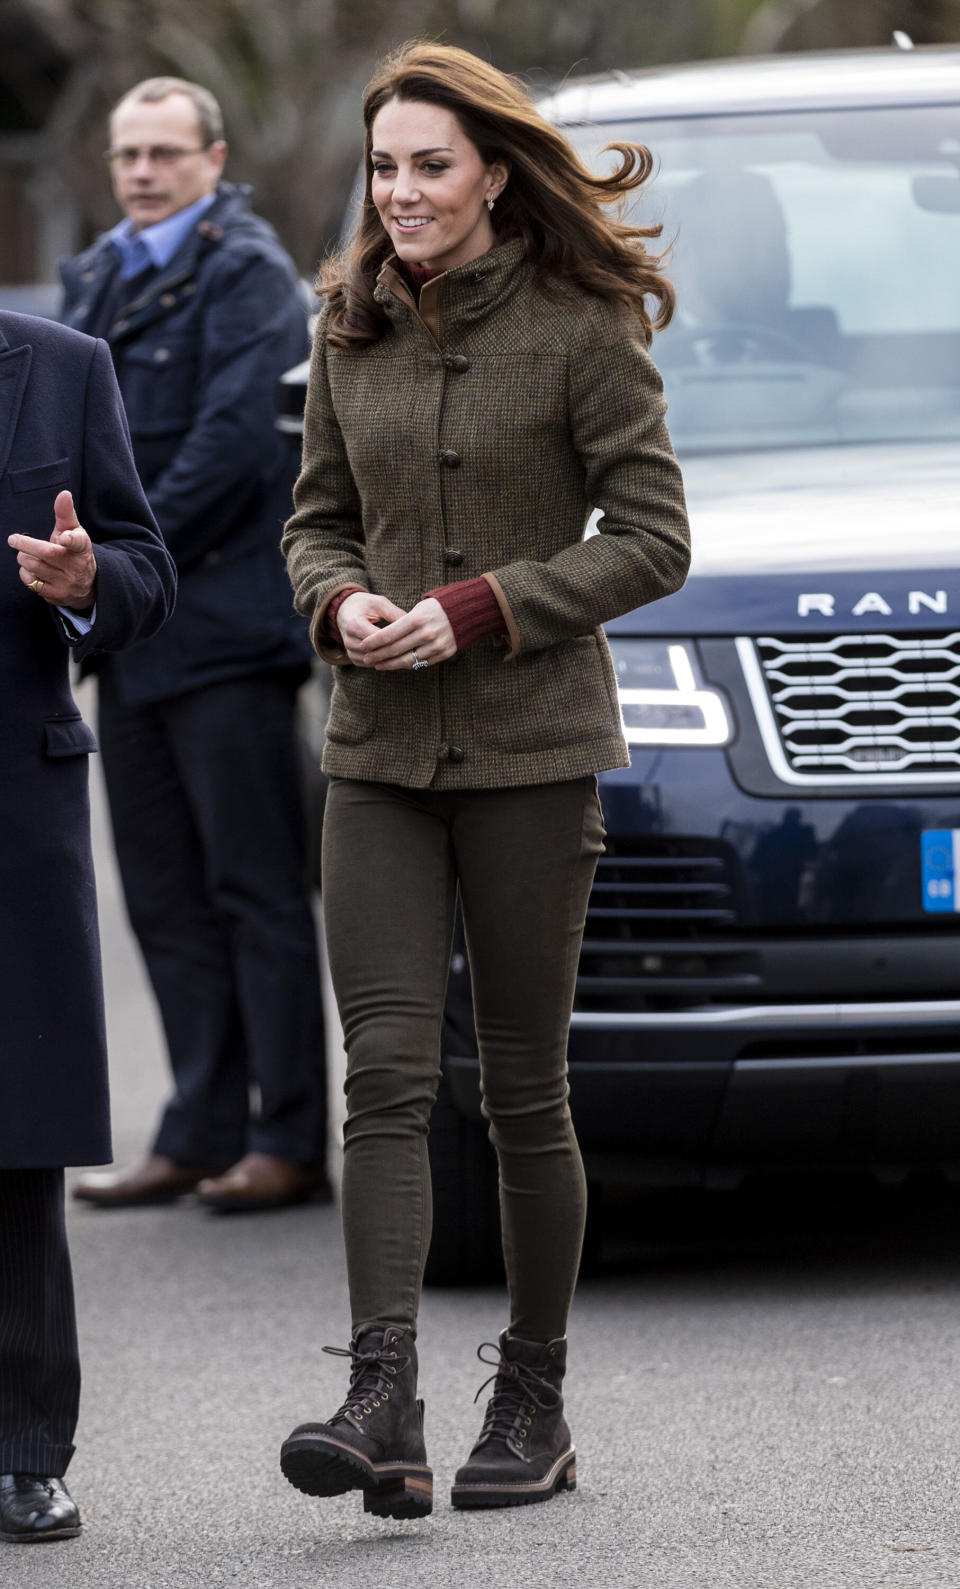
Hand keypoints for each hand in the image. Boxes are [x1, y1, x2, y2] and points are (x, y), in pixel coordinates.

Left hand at [8, 491, 97, 610]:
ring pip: (35, 566)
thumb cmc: (74, 551)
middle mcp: (76, 567)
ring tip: (25, 554)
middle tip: (14, 539)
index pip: (78, 543)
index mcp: (82, 548)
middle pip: (46, 553)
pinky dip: (25, 573)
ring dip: (24, 558)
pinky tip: (31, 569)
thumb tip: (64, 494)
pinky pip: (31, 582)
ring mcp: (66, 583)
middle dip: (26, 544)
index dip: (70, 539)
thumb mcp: (74, 531)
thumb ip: (66, 513)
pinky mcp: (56, 596)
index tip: (64, 537)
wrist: (87, 585)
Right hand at [336, 590, 407, 665]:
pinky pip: (370, 664)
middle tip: (414, 650)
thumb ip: (394, 613)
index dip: (396, 639)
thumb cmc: (364, 604)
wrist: (345, 610)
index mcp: (354, 624)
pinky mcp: (352, 657)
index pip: (378, 638)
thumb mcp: (379, 603)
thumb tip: (413, 625)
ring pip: (374, 661)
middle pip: (376, 652)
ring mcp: (349, 650)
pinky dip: (382, 662)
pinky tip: (397, 658)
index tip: (413, 639)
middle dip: (394, 651)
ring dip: (389, 659)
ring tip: (408, 655)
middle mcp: (349, 640)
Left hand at [358, 597, 455, 670]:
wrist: (466, 612)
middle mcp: (426, 633)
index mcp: (417, 619)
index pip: (389, 634)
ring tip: (378, 665)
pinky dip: (406, 664)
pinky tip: (396, 664)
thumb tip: (382, 638)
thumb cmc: (437, 608)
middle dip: (378, 655)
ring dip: (390, 664)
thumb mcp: (419, 608)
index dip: (374, 642)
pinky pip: (420, 663)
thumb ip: (401, 623)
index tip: (363, 646)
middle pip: (395, 649)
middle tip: (367, 658)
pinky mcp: (444, 654)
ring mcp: (436, 645)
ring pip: (407, 660)